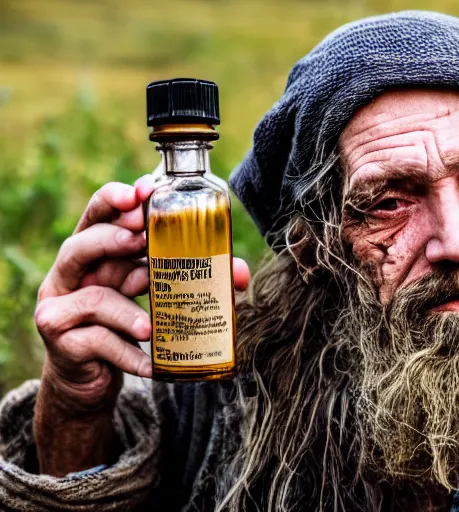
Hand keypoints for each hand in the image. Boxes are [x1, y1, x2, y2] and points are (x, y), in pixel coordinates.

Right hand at [35, 176, 250, 413]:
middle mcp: (71, 275)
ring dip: (125, 310)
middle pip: (80, 245)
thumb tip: (240, 274)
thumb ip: (186, 277)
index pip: (97, 215)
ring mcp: (60, 308)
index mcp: (94, 253)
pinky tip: (149, 365)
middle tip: (142, 239)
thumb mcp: (153, 293)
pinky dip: (128, 354)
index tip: (141, 192)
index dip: (114, 199)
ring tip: (150, 328)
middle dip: (112, 238)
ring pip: (92, 297)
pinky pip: (97, 342)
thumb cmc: (125, 323)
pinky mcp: (62, 343)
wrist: (90, 376)